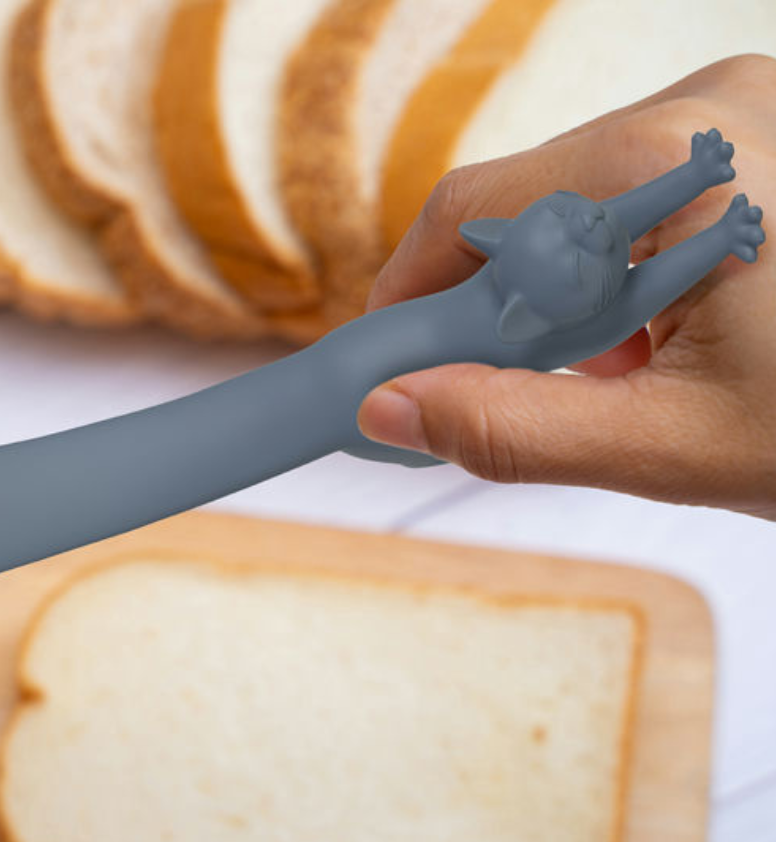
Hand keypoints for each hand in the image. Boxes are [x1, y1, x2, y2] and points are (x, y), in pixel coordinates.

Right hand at [358, 55, 775, 518]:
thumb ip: (513, 432)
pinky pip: (635, 196)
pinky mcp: (753, 132)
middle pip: (523, 205)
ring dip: (564, 296)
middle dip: (499, 308)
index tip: (392, 366)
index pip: (471, 214)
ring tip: (631, 369)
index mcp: (666, 169)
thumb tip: (389, 412)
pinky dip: (619, 272)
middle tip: (519, 391)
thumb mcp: (670, 446)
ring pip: (576, 204)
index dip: (411, 296)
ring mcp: (735, 110)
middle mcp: (698, 107)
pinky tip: (667, 332)